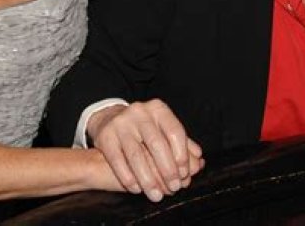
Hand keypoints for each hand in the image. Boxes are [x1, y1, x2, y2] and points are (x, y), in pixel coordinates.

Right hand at [87, 99, 203, 201]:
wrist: (109, 119)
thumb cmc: (144, 128)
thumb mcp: (163, 129)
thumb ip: (182, 143)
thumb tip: (199, 159)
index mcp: (158, 109)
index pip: (175, 132)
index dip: (182, 155)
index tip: (184, 174)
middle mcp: (139, 112)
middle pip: (157, 144)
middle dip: (167, 170)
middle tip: (174, 187)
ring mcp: (121, 123)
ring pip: (136, 156)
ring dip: (148, 179)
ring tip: (156, 195)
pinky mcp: (105, 136)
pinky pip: (118, 161)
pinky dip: (128, 178)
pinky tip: (137, 189)